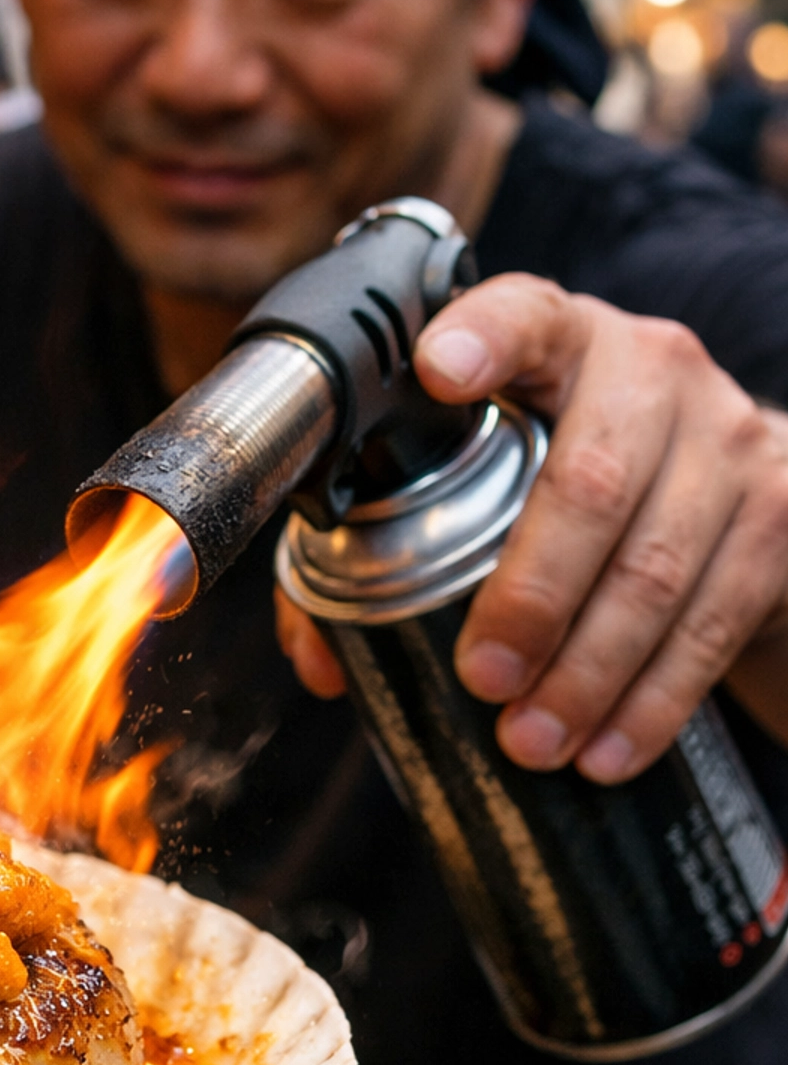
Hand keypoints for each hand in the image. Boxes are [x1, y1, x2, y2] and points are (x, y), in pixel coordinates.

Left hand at [274, 275, 787, 779]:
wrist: (738, 489)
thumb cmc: (579, 482)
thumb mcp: (501, 475)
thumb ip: (395, 544)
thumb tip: (321, 660)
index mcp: (562, 342)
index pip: (524, 315)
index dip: (483, 337)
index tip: (436, 368)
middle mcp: (654, 370)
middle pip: (590, 482)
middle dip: (530, 595)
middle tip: (483, 679)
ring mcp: (730, 439)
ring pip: (656, 566)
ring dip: (589, 672)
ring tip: (531, 741)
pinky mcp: (782, 515)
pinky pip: (715, 618)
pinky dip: (654, 698)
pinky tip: (607, 748)